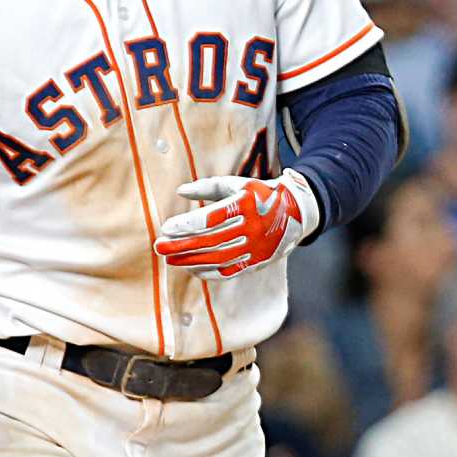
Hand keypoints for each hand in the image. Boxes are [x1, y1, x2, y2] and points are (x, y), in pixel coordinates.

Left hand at [154, 172, 316, 278]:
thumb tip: (180, 192)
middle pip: (210, 241)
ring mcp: (256, 247)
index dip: (186, 225)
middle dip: (182, 245)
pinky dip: (207, 272)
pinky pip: (229, 271)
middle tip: (159, 247)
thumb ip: (207, 186)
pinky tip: (190, 268)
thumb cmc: (259, 194)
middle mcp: (253, 227)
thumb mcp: (237, 184)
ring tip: (170, 259)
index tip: (166, 228)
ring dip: (190, 261)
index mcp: (246, 204)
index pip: (211, 218)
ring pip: (218, 259)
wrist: (297, 212)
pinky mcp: (257, 262)